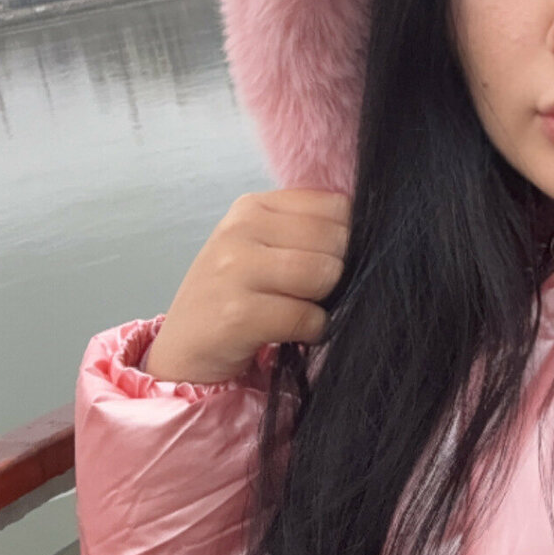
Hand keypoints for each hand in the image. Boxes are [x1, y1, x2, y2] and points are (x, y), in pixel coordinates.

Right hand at [142, 189, 350, 383]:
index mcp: (253, 206)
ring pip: (323, 273)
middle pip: (334, 239)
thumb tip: (368, 233)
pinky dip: (312, 330)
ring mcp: (235, 269)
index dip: (345, 237)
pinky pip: (307, 316)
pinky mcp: (238, 314)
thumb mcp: (260, 248)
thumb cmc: (233, 296)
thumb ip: (304, 231)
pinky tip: (292, 332)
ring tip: (301, 309)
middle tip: (310, 293)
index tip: (325, 260)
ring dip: (325, 301)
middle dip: (336, 272)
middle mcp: (240, 229)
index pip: (335, 205)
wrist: (185, 349)